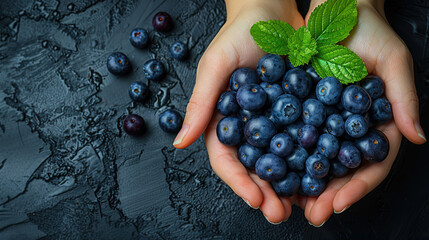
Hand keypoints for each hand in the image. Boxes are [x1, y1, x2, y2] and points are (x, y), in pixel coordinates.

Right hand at [173, 0, 304, 223]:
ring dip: (290, 184)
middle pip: (254, 167)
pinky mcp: (298, 111)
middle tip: (281, 214)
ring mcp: (273, 121)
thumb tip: (179, 143)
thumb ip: (200, 104)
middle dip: (267, 193)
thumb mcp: (215, 66)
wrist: (273, 10)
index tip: (256, 199)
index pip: (226, 160)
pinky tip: (322, 172)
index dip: (239, 182)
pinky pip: (304, 138)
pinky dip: (311, 157)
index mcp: (223, 120)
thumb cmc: (238, 34)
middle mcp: (248, 126)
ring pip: (280, 160)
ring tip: (304, 203)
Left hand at [299, 0, 426, 226]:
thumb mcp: (392, 62)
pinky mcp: (300, 109)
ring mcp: (324, 120)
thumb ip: (404, 99)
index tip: (339, 203)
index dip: (357, 185)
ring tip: (290, 204)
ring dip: (304, 184)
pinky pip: (292, 136)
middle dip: (327, 194)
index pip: (371, 163)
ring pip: (315, 159)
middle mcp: (349, 127)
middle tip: (312, 215)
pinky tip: (275, 172)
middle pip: (340, 168)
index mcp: (375, 123)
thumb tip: (418, 137)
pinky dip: (286, 157)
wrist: (336, 10)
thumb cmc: (370, 32)